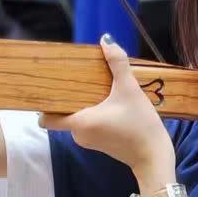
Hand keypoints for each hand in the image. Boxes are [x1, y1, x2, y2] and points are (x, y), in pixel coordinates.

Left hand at [39, 38, 173, 178]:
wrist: (154, 156)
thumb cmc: (140, 124)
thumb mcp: (130, 89)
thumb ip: (117, 64)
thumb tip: (106, 40)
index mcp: (79, 122)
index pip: (47, 118)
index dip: (44, 103)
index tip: (46, 87)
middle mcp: (78, 134)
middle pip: (64, 112)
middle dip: (69, 96)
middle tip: (76, 76)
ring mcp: (87, 140)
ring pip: (77, 117)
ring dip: (83, 103)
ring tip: (94, 85)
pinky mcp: (97, 143)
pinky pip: (87, 124)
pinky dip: (92, 112)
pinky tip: (104, 100)